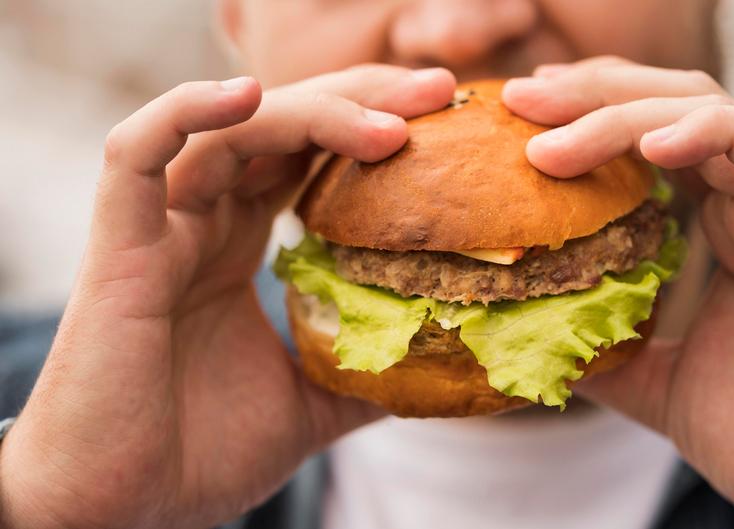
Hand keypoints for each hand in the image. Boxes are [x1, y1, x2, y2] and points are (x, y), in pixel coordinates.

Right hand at [0, 65, 455, 528]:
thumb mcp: (309, 405)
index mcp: (238, 247)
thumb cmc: (196, 456)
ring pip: (229, 130)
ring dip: (311, 111)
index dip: (370, 128)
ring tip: (389, 120)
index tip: (446, 120)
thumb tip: (439, 365)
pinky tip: (248, 98)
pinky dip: (186, 114)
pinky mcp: (119, 248)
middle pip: (282, 127)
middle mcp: (202, 223)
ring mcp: (160, 229)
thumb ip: (363, 374)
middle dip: (360, 99)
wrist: (118, 512)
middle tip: (437, 92)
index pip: (308, 157)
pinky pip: (136, 154)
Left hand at [504, 57, 733, 518]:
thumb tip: (521, 330)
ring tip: (553, 137)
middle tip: (520, 100)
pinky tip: (653, 145)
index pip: (649, 138)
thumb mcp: (650, 379)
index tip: (519, 119)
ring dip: (625, 115)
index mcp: (719, 226)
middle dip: (590, 96)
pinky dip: (711, 132)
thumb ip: (597, 345)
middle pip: (669, 108)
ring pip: (710, 114)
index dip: (585, 116)